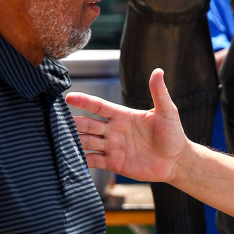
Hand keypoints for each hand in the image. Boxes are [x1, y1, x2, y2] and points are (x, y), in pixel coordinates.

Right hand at [69, 67, 188, 184]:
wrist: (176, 161)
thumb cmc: (173, 133)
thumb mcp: (166, 111)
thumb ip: (159, 92)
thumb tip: (158, 70)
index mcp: (123, 115)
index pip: (99, 106)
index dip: (84, 101)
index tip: (69, 97)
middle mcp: (114, 129)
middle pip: (89, 124)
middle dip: (74, 123)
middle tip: (58, 121)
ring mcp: (113, 146)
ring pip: (88, 142)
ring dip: (75, 141)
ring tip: (59, 140)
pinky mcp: (114, 163)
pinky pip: (94, 161)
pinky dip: (82, 160)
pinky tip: (70, 160)